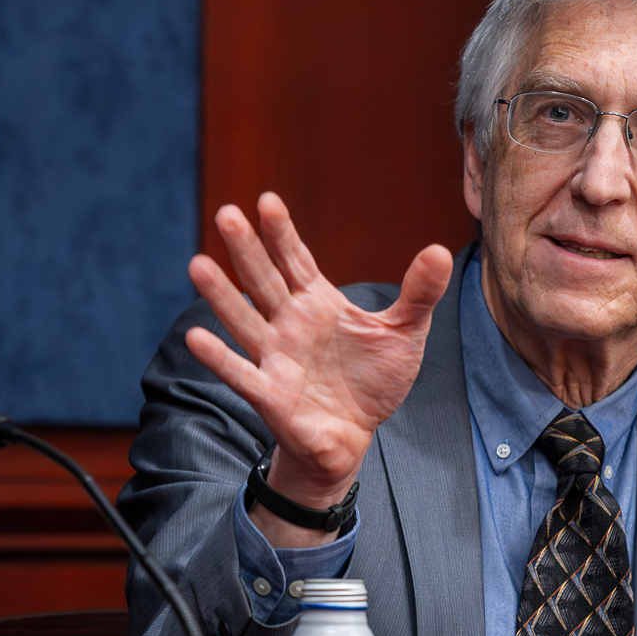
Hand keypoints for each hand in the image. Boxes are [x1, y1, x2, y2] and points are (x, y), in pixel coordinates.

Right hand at [185, 192, 452, 546]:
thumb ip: (418, 293)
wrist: (355, 435)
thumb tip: (440, 250)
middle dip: (246, 249)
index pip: (296, 260)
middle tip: (226, 214)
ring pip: (244, 320)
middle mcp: (289, 324)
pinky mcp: (270, 394)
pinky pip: (241, 373)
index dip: (281, 233)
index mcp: (318, 303)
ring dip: (221, 295)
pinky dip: (219, 357)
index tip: (266, 201)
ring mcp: (275, 357)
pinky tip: (196, 337)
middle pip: (264, 280)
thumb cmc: (373, 380)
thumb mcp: (404, 333)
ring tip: (197, 264)